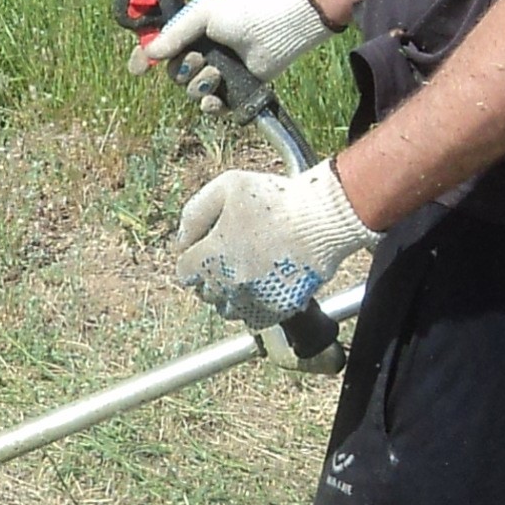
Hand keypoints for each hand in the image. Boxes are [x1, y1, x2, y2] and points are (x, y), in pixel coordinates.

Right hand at [132, 0, 328, 107]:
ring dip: (199, 86)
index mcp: (190, 32)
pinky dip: (212, 106)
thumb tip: (149, 53)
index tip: (137, 69)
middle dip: (182, 70)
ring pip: (191, 92)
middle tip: (200, 58)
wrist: (278, 28)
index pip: (158, 48)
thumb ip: (174, 33)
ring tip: (218, 73)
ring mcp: (218, 73)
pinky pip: (212, 108)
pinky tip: (218, 98)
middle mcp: (201, 53)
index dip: (143, 58)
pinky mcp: (234, 91)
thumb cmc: (243, 12)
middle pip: (173, 74)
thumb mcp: (203, 13)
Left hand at [172, 162, 375, 326]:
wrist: (322, 219)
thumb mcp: (226, 187)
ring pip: (228, 309)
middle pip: (206, 292)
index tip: (207, 246)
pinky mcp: (278, 309)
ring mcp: (254, 301)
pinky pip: (255, 317)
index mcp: (211, 258)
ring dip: (231, 293)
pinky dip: (254, 305)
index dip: (194, 256)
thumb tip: (181, 240)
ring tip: (246, 271)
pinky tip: (262, 284)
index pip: (185, 272)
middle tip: (229, 254)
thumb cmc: (276, 200)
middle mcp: (229, 286)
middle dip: (210, 275)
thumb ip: (194, 213)